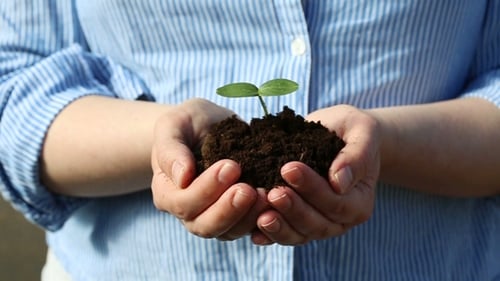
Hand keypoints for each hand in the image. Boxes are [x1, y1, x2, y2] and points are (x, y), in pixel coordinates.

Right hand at [151, 98, 267, 239]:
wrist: (210, 127)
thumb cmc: (188, 123)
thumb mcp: (174, 124)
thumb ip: (171, 149)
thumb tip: (182, 177)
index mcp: (167, 193)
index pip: (184, 202)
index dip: (207, 189)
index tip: (231, 166)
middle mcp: (188, 212)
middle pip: (205, 226)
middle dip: (229, 209)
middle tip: (250, 189)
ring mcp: (213, 218)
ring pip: (228, 232)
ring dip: (248, 216)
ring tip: (266, 194)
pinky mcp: (237, 217)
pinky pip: (248, 228)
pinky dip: (262, 219)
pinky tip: (275, 202)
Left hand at [252, 105, 380, 244]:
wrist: (338, 134)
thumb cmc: (351, 131)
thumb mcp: (361, 133)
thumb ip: (355, 156)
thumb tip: (338, 183)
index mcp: (359, 201)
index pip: (337, 202)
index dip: (313, 188)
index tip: (289, 168)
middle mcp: (341, 220)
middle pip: (317, 224)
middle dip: (293, 209)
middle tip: (273, 192)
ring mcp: (319, 225)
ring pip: (300, 235)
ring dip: (280, 227)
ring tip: (261, 216)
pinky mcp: (298, 225)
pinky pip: (285, 235)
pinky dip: (269, 236)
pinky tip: (254, 233)